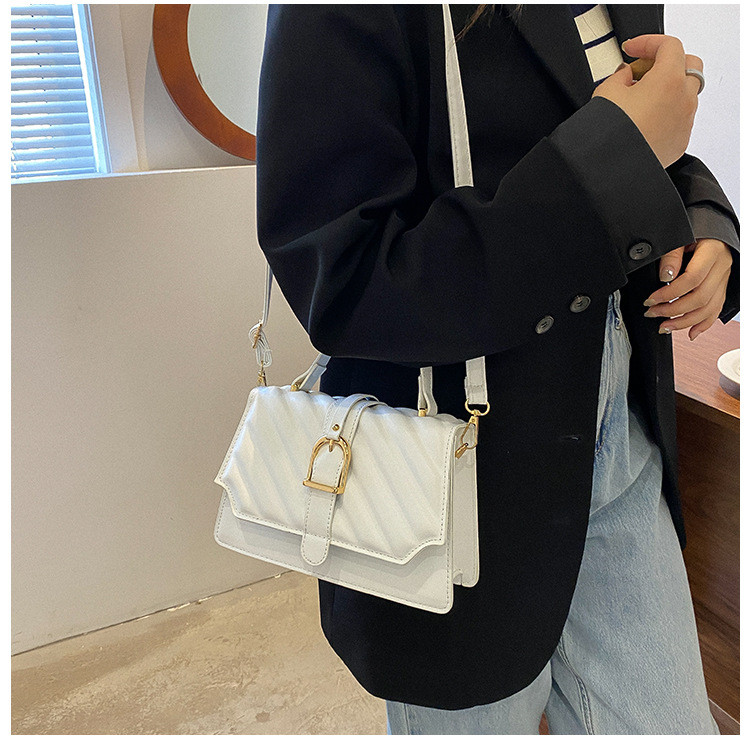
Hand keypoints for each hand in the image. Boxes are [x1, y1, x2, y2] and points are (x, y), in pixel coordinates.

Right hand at [592, 34, 703, 167]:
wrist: (612, 170)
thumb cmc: (610, 135)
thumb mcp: (605, 92)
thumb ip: (620, 76)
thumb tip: (626, 76)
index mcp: (668, 80)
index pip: (668, 46)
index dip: (647, 43)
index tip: (632, 49)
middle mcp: (683, 99)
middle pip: (688, 65)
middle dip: (667, 62)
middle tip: (643, 69)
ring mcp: (684, 122)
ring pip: (685, 93)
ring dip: (667, 89)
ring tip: (639, 98)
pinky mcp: (679, 142)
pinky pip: (679, 118)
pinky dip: (665, 112)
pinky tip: (643, 120)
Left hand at [642, 238, 732, 339]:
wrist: (711, 227)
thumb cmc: (695, 229)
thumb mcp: (680, 236)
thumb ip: (672, 256)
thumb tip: (665, 277)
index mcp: (712, 252)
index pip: (692, 279)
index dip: (669, 293)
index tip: (650, 299)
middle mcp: (722, 267)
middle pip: (700, 297)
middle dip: (673, 310)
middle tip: (652, 313)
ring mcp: (724, 278)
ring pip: (709, 308)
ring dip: (685, 322)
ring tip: (664, 327)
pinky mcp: (721, 286)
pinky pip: (716, 309)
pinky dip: (704, 324)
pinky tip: (690, 333)